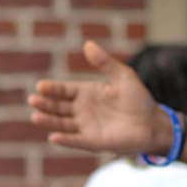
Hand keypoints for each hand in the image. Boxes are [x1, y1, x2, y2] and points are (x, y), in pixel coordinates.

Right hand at [29, 41, 172, 154]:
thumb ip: (105, 62)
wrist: (153, 122)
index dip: (52, 89)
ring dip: (49, 121)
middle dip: (45, 104)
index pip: (63, 90)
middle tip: (33, 100)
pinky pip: (76, 141)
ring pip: (62, 124)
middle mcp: (82, 110)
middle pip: (58, 107)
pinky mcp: (94, 142)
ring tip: (35, 117)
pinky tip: (53, 137)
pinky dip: (65, 140)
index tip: (41, 86)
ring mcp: (86, 127)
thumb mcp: (122, 75)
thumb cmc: (138, 99)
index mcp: (86, 93)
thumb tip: (87, 44)